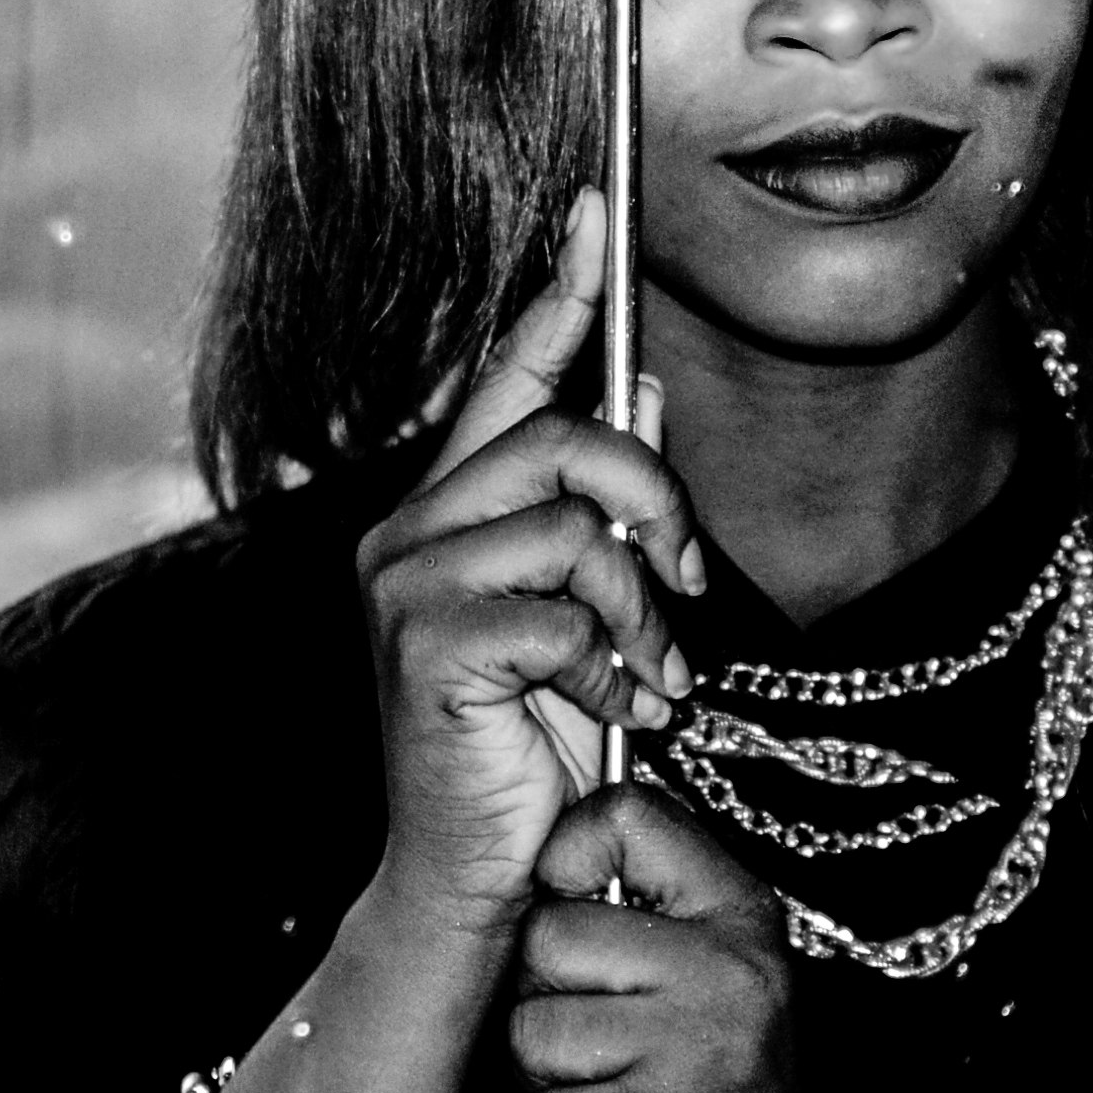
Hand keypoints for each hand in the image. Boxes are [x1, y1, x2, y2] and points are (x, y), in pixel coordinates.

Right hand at [352, 191, 710, 942]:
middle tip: (686, 590)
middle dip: (655, 506)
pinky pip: (564, 614)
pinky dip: (610, 672)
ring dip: (639, 611)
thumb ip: (602, 511)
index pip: (504, 378)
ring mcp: (407, 586)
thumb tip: (643, 389)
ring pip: (574, 527)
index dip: (556, 294)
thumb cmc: (528, 752)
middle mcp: (408, 533)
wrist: (471, 881)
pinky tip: (608, 719)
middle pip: (564, 440)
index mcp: (441, 514)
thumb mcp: (586, 616)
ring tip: (645, 680)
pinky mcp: (427, 646)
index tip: (598, 211)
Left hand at [511, 784, 842, 1092]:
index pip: (625, 815)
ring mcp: (702, 1051)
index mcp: (740, 917)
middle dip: (548, 1003)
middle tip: (601, 1049)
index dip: (566, 857)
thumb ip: (646, 912)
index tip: (572, 907)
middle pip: (551, 935)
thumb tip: (543, 853)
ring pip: (535, 1032)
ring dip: (550, 1085)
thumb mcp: (710, 983)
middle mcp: (729, 971)